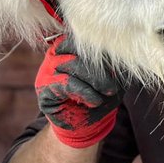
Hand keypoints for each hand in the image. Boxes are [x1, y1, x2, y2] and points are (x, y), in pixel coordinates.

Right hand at [34, 33, 120, 148]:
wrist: (82, 125)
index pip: (89, 37)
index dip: (106, 52)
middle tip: (114, 86)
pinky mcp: (43, 85)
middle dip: (101, 68)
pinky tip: (94, 101)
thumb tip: (118, 53)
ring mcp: (48, 67)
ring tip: (107, 93)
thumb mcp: (113, 80)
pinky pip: (66, 83)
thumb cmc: (98, 97)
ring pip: (73, 64)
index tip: (120, 69)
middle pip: (80, 49)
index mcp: (74, 45)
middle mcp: (58, 51)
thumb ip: (114, 66)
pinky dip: (84, 92)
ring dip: (95, 80)